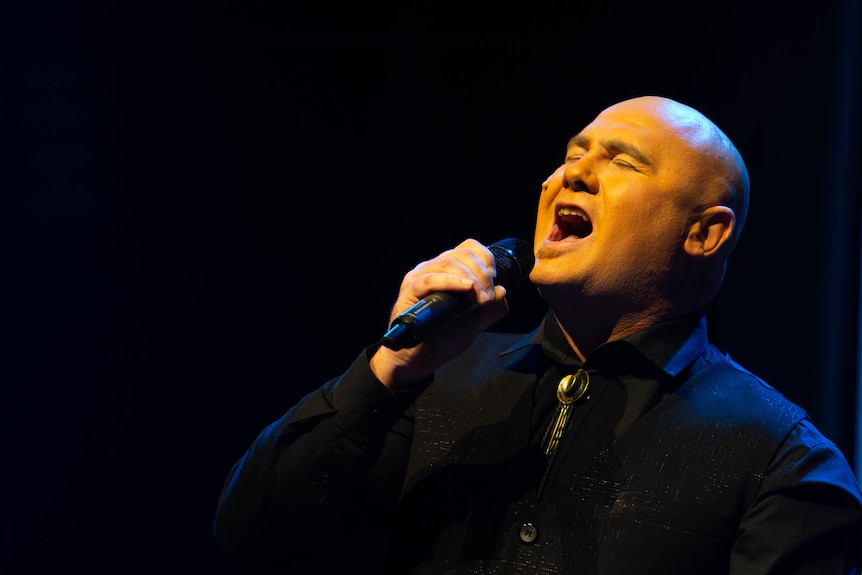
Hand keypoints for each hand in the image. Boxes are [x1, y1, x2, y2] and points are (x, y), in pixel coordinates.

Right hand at [370, 238, 509, 389]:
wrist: (420, 360)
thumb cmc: (442, 339)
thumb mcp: (474, 323)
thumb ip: (490, 309)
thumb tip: (502, 292)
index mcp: (447, 271)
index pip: (467, 248)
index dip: (485, 258)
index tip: (494, 278)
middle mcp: (431, 269)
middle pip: (461, 254)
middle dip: (482, 273)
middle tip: (489, 297)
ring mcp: (419, 278)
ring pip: (448, 263)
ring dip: (471, 279)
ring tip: (481, 299)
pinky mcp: (409, 291)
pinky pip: (430, 279)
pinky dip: (452, 282)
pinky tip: (467, 289)